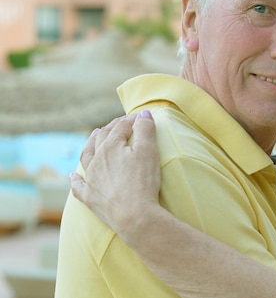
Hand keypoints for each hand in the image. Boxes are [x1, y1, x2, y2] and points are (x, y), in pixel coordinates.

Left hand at [70, 110, 160, 233]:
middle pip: (102, 137)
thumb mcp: (149, 151)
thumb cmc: (143, 182)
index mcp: (110, 146)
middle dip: (112, 127)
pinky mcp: (90, 197)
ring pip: (87, 156)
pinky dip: (75, 178)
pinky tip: (73, 175)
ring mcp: (91, 178)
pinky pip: (78, 185)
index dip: (132, 119)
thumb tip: (143, 113)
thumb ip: (146, 129)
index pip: (121, 127)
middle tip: (121, 122)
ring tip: (94, 135)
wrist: (134, 216)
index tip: (142, 117)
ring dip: (90, 143)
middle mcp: (96, 159)